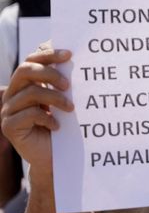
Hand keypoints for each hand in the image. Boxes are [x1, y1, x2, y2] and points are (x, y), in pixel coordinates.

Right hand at [1, 48, 73, 172]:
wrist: (54, 157)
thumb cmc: (62, 126)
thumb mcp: (63, 101)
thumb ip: (63, 83)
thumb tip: (76, 60)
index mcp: (25, 84)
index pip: (31, 60)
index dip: (47, 55)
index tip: (69, 54)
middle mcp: (13, 94)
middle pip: (24, 70)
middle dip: (49, 73)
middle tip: (68, 84)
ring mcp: (8, 110)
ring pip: (30, 92)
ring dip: (55, 98)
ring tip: (70, 109)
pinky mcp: (9, 126)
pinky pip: (28, 114)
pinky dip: (47, 118)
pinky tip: (57, 126)